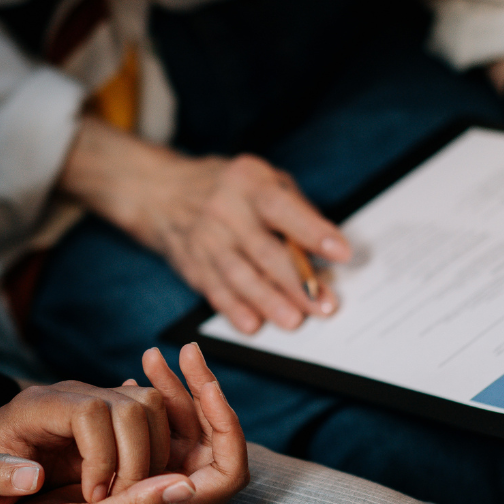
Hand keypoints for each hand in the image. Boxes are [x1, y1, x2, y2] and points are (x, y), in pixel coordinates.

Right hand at [0, 344, 248, 503]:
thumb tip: (187, 484)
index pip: (227, 471)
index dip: (226, 425)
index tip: (205, 383)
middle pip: (207, 444)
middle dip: (199, 397)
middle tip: (183, 353)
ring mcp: (140, 489)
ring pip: (176, 434)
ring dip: (170, 395)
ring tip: (151, 357)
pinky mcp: (116, 476)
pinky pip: (145, 435)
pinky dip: (143, 404)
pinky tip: (131, 378)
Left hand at [0, 378, 174, 503]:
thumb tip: (31, 477)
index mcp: (36, 407)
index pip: (91, 411)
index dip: (103, 455)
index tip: (93, 498)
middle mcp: (71, 395)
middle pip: (131, 405)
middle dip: (136, 459)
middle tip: (117, 503)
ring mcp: (96, 401)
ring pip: (150, 406)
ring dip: (153, 454)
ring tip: (128, 495)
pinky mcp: (112, 416)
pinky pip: (152, 417)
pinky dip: (158, 449)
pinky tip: (137, 484)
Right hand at [58, 116, 350, 334]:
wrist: (162, 193)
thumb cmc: (230, 189)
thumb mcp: (262, 179)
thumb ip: (295, 209)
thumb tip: (326, 250)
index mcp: (248, 182)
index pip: (282, 208)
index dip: (312, 231)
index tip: (342, 253)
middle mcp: (224, 210)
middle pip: (263, 250)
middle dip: (296, 282)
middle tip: (323, 305)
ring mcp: (205, 239)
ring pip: (239, 276)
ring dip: (268, 301)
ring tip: (294, 321)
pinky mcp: (193, 264)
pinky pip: (215, 290)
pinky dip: (233, 309)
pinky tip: (252, 324)